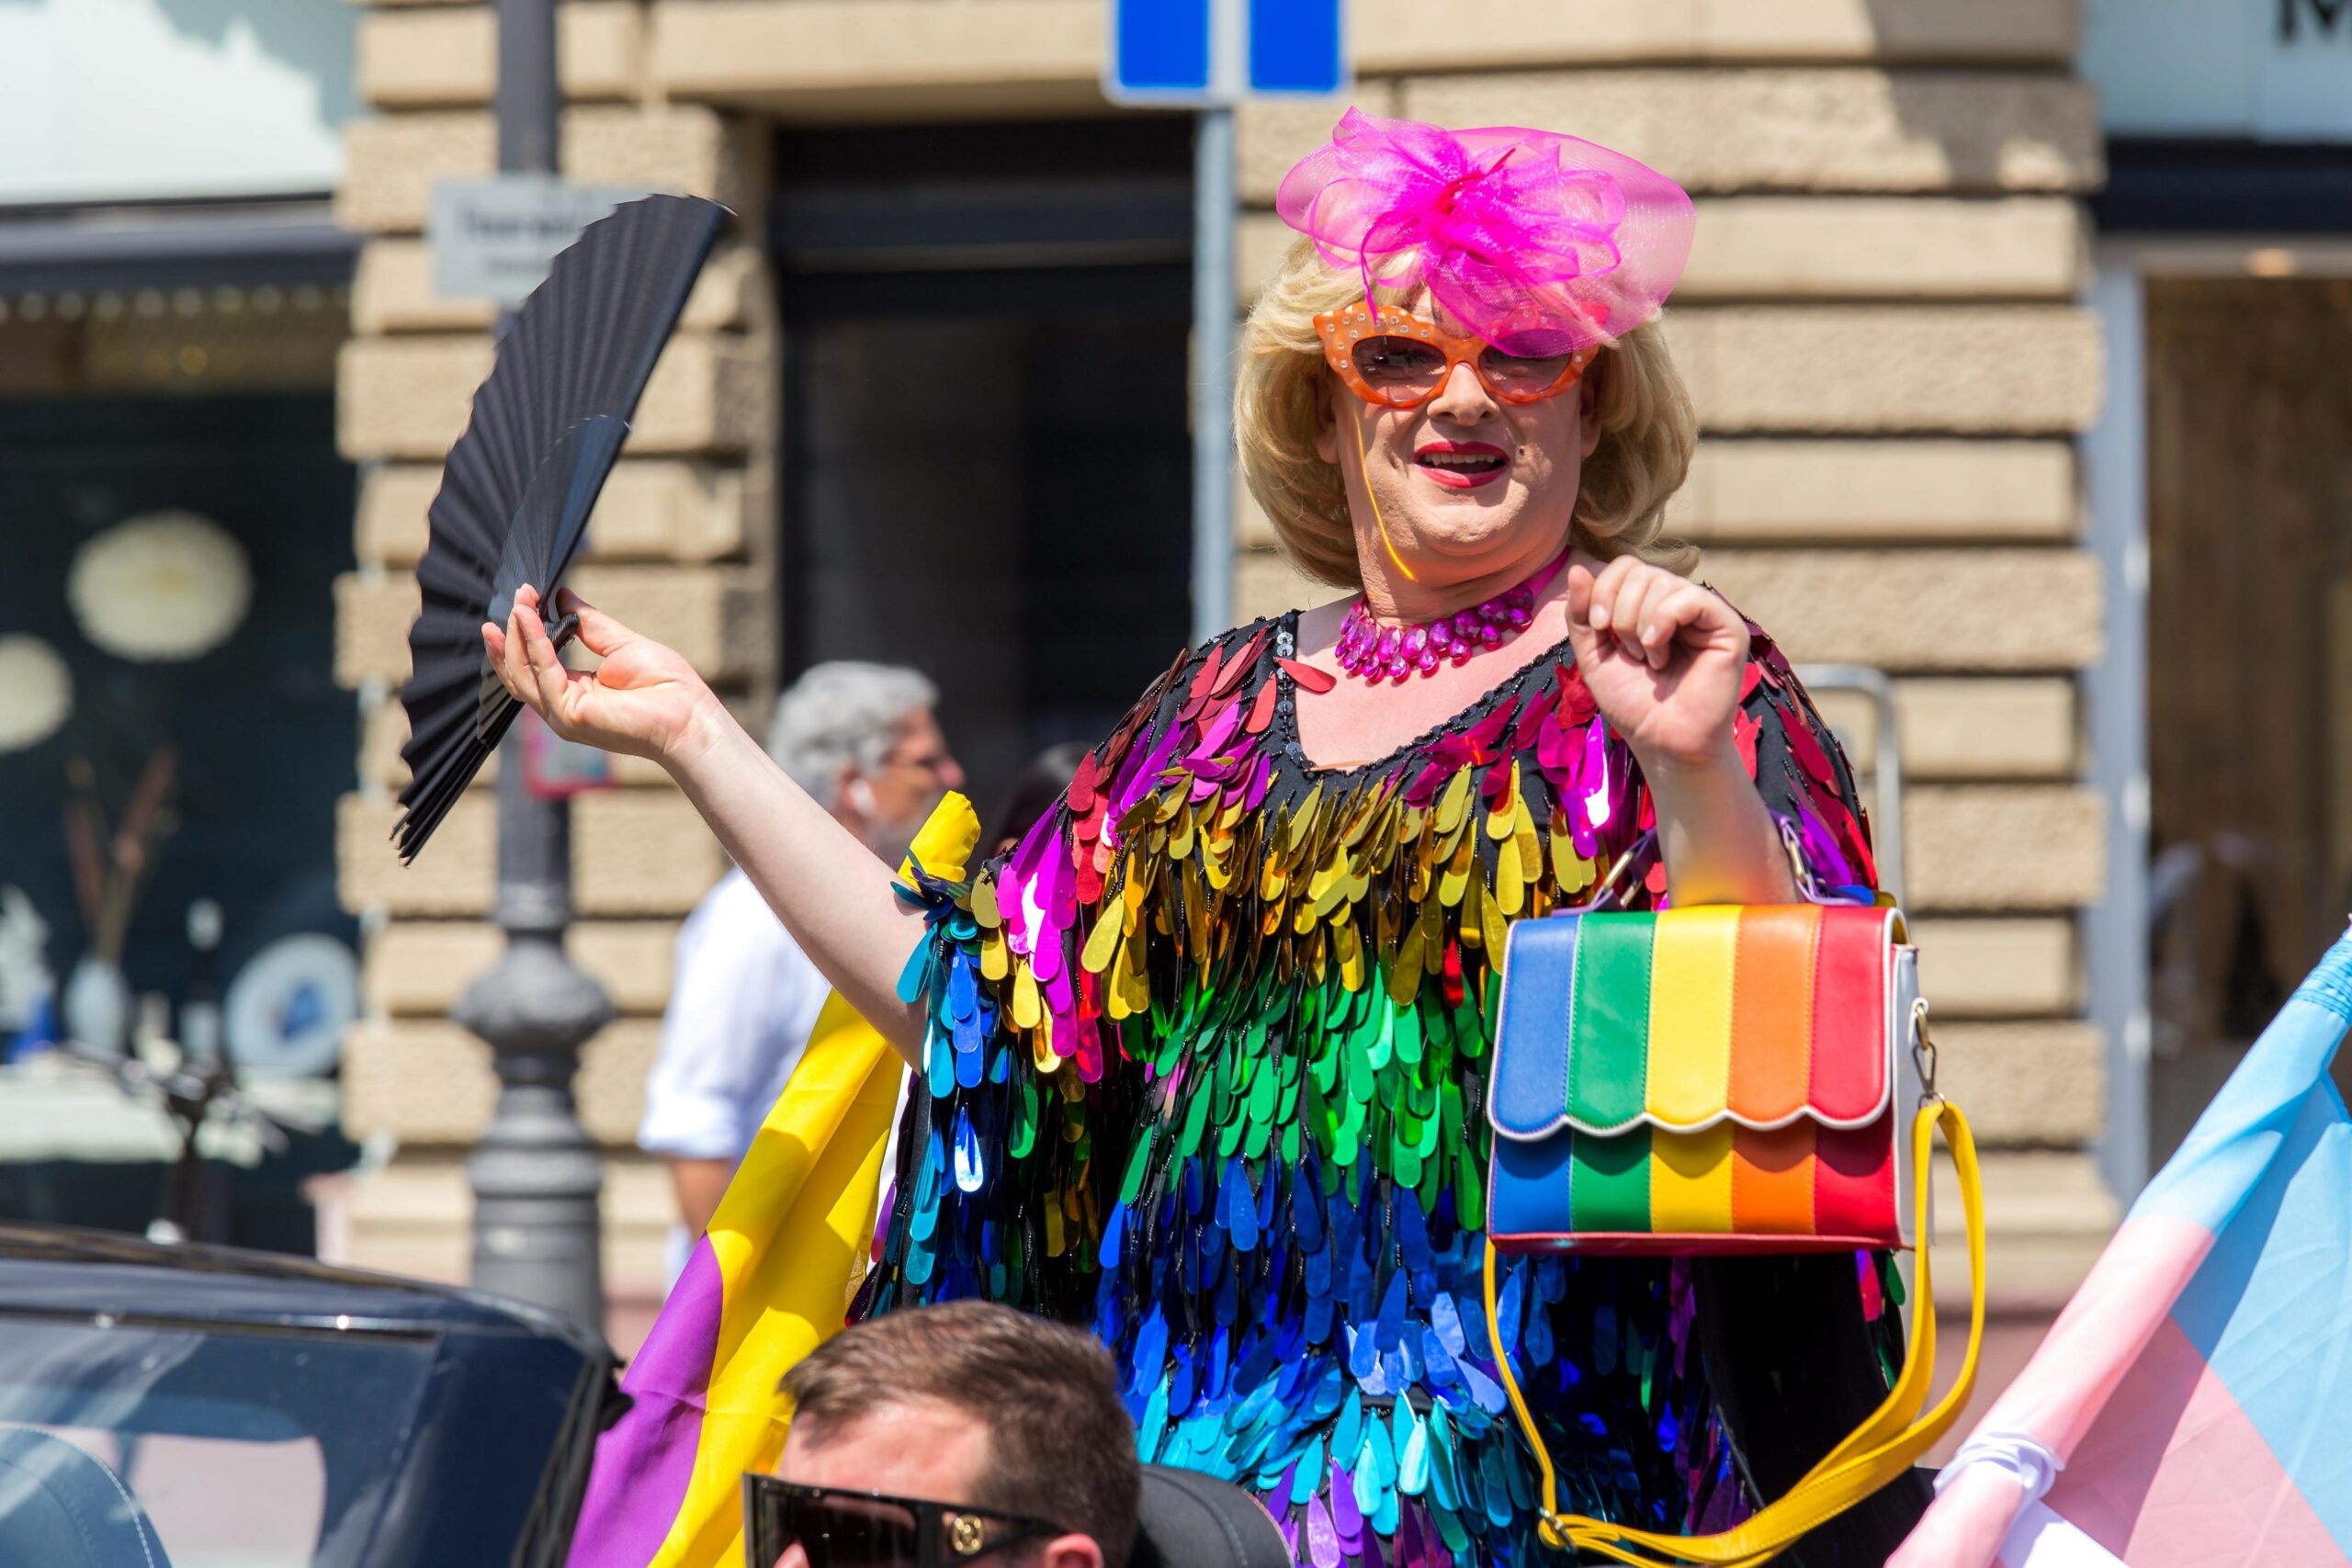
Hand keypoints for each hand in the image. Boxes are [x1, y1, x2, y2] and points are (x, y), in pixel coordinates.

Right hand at [482, 585, 721, 765]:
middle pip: (520, 671)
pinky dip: (535, 644)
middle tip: (518, 595)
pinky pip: (544, 675)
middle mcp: (563, 707)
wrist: (690, 716)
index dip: (523, 634)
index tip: (522, 600)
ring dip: (518, 635)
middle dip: (514, 631)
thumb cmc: (667, 686)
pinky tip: (531, 619)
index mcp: (575, 692)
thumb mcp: (621, 644)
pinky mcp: (570, 715)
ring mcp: (564, 714)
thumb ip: (588, 623)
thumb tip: (562, 596)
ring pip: (523, 674)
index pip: (532, 666)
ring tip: (519, 603)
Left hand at [1564, 551, 1748, 771]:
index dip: (1603, 589)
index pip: (1625, 565)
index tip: (1599, 627)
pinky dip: (1663, 622)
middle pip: (1639, 570)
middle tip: (1630, 652)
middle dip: (1620, 611)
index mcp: (1651, 605)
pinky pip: (1689, 598)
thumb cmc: (1633, 703)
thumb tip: (1578, 568)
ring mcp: (1705, 612)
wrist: (1662, 741)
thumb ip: (1582, 614)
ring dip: (1640, 625)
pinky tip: (1660, 651)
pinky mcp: (1727, 627)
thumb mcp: (1594, 655)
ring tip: (1650, 660)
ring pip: (1661, 582)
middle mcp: (1679, 602)